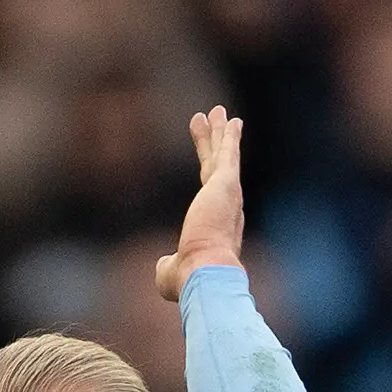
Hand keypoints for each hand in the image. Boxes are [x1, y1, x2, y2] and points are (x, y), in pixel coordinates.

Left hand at [154, 106, 246, 300]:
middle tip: (213, 121)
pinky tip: (229, 119)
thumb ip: (166, 266)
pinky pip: (228, 153)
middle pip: (218, 168)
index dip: (210, 172)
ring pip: (223, 156)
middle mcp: (228, 209)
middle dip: (216, 144)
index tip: (211, 159)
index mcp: (217, 227)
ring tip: (217, 111)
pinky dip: (229, 136)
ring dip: (221, 133)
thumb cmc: (190, 279)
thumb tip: (163, 266)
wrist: (207, 274)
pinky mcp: (226, 184)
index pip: (212, 192)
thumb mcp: (170, 274)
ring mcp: (229, 195)